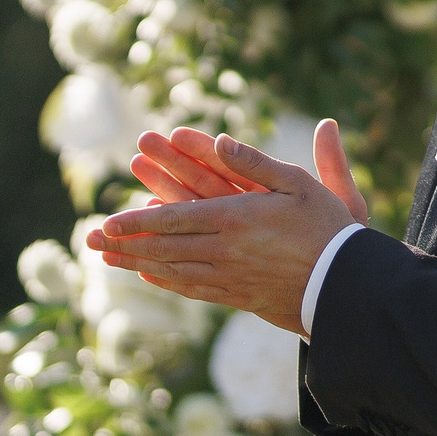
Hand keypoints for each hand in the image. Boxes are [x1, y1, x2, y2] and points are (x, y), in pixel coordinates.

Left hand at [85, 123, 364, 334]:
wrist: (346, 286)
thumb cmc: (328, 228)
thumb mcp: (298, 184)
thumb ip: (256, 162)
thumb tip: (221, 138)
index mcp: (235, 219)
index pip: (174, 219)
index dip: (137, 222)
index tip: (107, 222)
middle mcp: (224, 252)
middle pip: (163, 248)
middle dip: (124, 244)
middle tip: (91, 242)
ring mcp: (229, 278)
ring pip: (171, 271)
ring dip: (136, 264)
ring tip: (109, 261)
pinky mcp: (238, 297)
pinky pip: (193, 290)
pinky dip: (166, 283)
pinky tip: (152, 277)